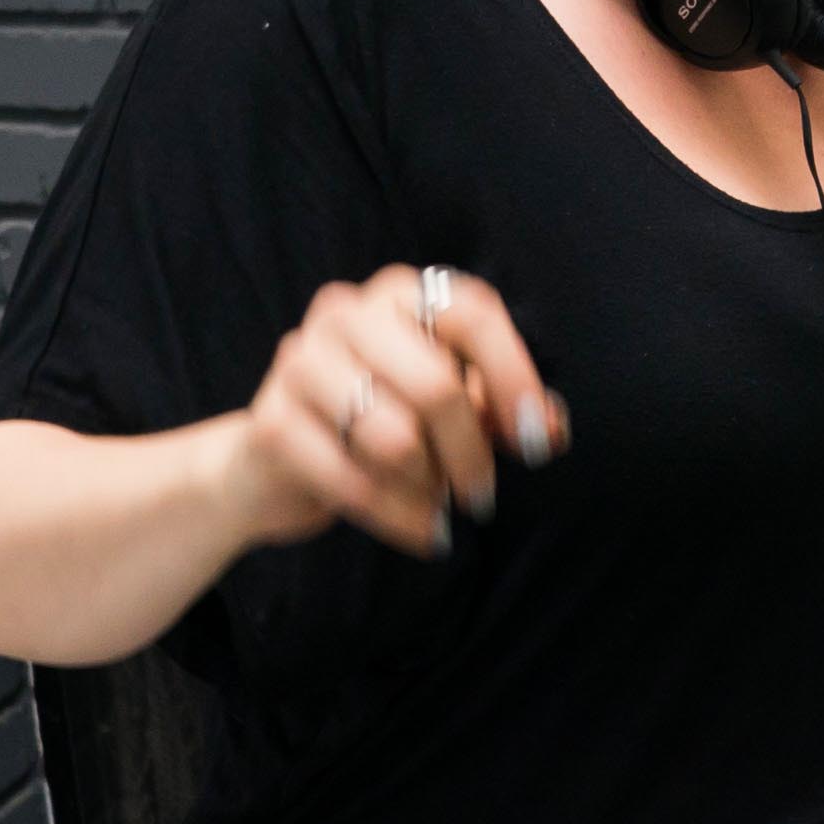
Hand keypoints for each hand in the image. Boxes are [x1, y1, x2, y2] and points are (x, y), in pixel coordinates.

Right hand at [223, 264, 566, 559]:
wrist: (275, 465)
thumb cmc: (379, 423)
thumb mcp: (447, 408)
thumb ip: (499, 407)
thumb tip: (552, 428)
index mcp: (399, 293)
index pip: (471, 314)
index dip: (514, 379)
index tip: (539, 441)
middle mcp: (346, 313)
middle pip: (436, 385)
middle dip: (471, 453)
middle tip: (482, 494)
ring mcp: (301, 362)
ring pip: (396, 439)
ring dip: (430, 486)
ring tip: (436, 500)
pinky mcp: (272, 422)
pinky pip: (354, 482)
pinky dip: (400, 516)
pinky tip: (422, 530)